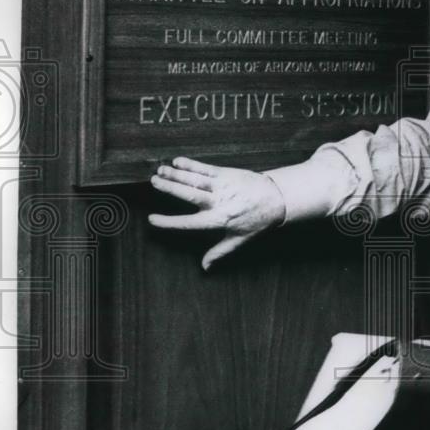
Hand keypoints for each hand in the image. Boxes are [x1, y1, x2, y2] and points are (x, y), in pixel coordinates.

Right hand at [148, 157, 286, 269]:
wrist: (277, 198)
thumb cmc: (258, 221)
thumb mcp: (240, 239)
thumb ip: (220, 252)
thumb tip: (204, 267)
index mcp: (219, 220)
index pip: (188, 223)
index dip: (169, 222)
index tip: (152, 219)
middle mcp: (219, 202)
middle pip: (189, 194)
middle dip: (170, 188)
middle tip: (153, 182)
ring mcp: (223, 185)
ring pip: (195, 179)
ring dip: (176, 174)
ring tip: (159, 171)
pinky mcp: (227, 174)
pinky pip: (206, 168)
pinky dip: (191, 164)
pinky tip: (177, 161)